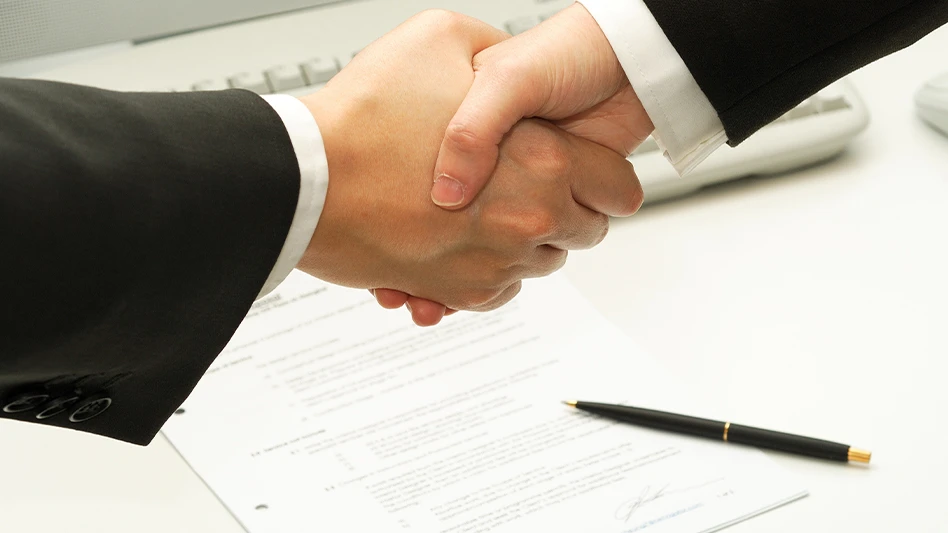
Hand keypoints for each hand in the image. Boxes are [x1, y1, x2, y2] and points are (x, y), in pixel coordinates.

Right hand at [296, 10, 642, 320]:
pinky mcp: (460, 293)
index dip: (608, 181)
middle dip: (565, 212)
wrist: (302, 177)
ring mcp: (495, 262)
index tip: (594, 180)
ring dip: (521, 241)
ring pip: (538, 264)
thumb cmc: (364, 114)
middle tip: (532, 189)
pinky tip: (455, 242)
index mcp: (544, 159)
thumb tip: (508, 67)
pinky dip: (483, 273)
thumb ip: (493, 50)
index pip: (618, 189)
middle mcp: (528, 218)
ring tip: (482, 211)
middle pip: (583, 232)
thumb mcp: (440, 37)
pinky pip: (496, 293)